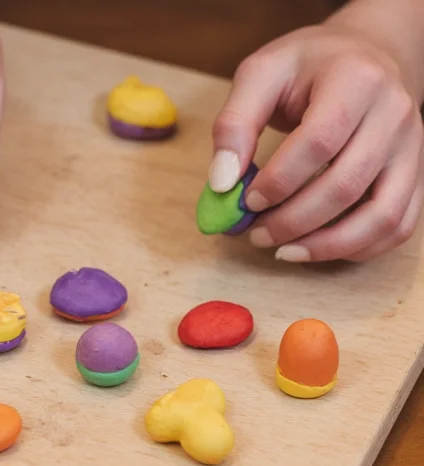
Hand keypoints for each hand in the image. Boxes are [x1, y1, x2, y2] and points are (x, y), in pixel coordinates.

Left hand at [208, 23, 423, 261]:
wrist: (366, 54)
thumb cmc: (306, 67)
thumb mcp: (260, 75)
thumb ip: (234, 125)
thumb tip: (221, 183)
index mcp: (354, 79)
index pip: (319, 141)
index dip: (279, 181)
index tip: (246, 201)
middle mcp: (394, 113)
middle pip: (346, 185)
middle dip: (294, 221)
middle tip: (255, 234)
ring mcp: (412, 147)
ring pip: (380, 215)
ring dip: (327, 246)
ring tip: (283, 250)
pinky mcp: (415, 174)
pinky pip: (397, 225)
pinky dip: (357, 248)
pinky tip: (317, 249)